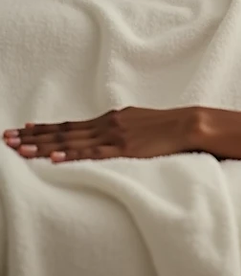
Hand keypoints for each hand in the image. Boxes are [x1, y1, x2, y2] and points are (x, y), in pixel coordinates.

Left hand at [4, 106, 201, 162]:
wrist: (187, 123)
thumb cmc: (165, 125)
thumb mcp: (137, 121)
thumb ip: (118, 127)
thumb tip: (102, 133)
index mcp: (110, 118)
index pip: (70, 124)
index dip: (45, 128)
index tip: (23, 129)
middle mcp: (107, 123)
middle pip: (64, 131)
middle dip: (34, 136)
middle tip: (8, 137)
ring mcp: (113, 136)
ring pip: (71, 141)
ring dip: (43, 146)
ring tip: (19, 149)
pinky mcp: (122, 149)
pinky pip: (91, 153)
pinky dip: (71, 155)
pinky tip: (54, 157)